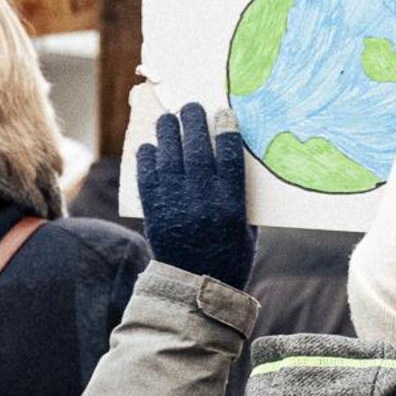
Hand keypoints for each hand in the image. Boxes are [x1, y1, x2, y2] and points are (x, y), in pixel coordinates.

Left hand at [136, 104, 254, 289]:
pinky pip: (148, 176)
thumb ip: (243, 198)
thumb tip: (234, 162)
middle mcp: (203, 201)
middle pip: (197, 149)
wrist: (196, 288)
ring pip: (170, 157)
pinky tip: (151, 146)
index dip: (226, 130)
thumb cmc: (229, 257)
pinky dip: (148, 158)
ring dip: (169, 133)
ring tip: (169, 120)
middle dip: (194, 122)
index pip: (229, 156)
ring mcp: (176, 206)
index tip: (223, 113)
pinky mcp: (155, 212)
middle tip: (192, 107)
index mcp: (231, 205)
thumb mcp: (248, 230)